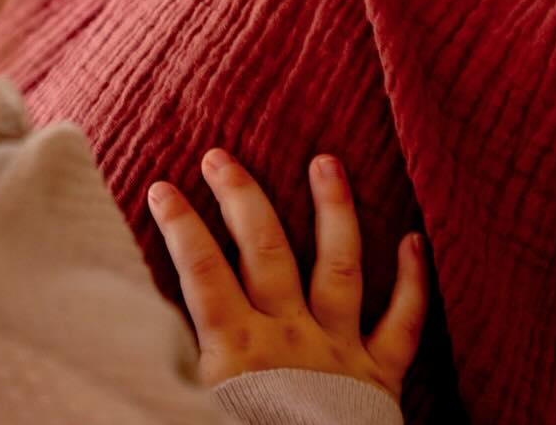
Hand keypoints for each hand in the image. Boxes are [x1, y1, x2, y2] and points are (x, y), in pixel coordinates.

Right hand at [148, 149, 426, 399]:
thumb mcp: (191, 409)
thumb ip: (173, 364)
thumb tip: (139, 325)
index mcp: (236, 352)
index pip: (200, 270)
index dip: (179, 224)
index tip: (161, 185)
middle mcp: (289, 339)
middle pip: (263, 249)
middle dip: (241, 195)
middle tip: (221, 154)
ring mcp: (339, 352)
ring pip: (338, 265)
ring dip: (333, 209)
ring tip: (326, 160)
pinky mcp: (380, 379)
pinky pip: (404, 323)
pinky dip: (414, 281)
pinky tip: (416, 240)